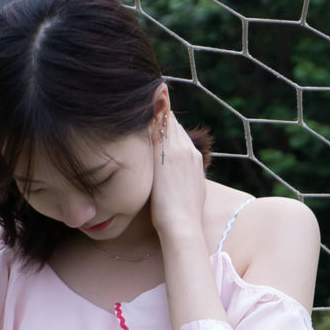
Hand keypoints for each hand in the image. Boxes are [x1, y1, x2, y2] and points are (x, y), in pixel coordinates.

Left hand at [148, 107, 206, 244]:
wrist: (182, 225)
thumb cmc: (181, 218)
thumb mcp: (188, 194)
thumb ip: (183, 180)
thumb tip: (175, 182)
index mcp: (195, 159)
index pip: (179, 133)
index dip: (166, 126)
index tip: (153, 122)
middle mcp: (188, 150)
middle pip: (172, 123)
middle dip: (158, 115)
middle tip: (142, 105)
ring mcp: (178, 150)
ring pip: (165, 122)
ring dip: (153, 113)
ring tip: (137, 105)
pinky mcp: (166, 154)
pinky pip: (157, 127)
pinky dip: (148, 119)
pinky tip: (134, 112)